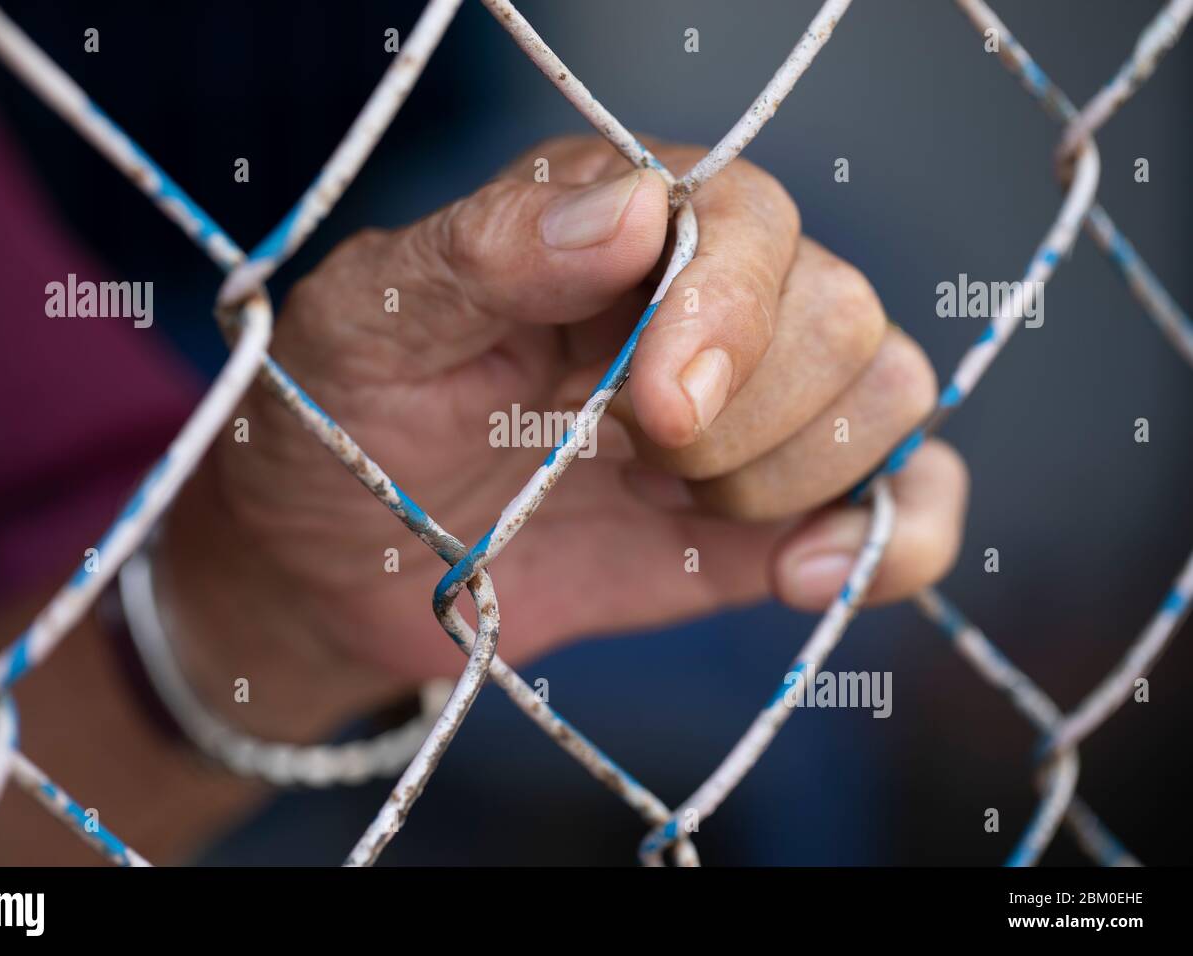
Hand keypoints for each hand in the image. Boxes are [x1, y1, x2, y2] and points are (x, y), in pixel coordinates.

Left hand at [159, 136, 967, 724]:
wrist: (337, 564)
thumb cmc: (344, 418)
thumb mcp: (372, 319)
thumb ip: (490, 249)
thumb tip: (634, 207)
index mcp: (616, 227)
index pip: (754, 219)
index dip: (730, 312)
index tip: (654, 411)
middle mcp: (704, 305)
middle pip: (839, 313)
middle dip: (746, 413)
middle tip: (625, 459)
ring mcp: (749, 411)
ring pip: (889, 395)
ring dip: (793, 473)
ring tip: (662, 503)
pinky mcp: (766, 517)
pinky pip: (912, 505)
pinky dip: (894, 540)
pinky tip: (798, 574)